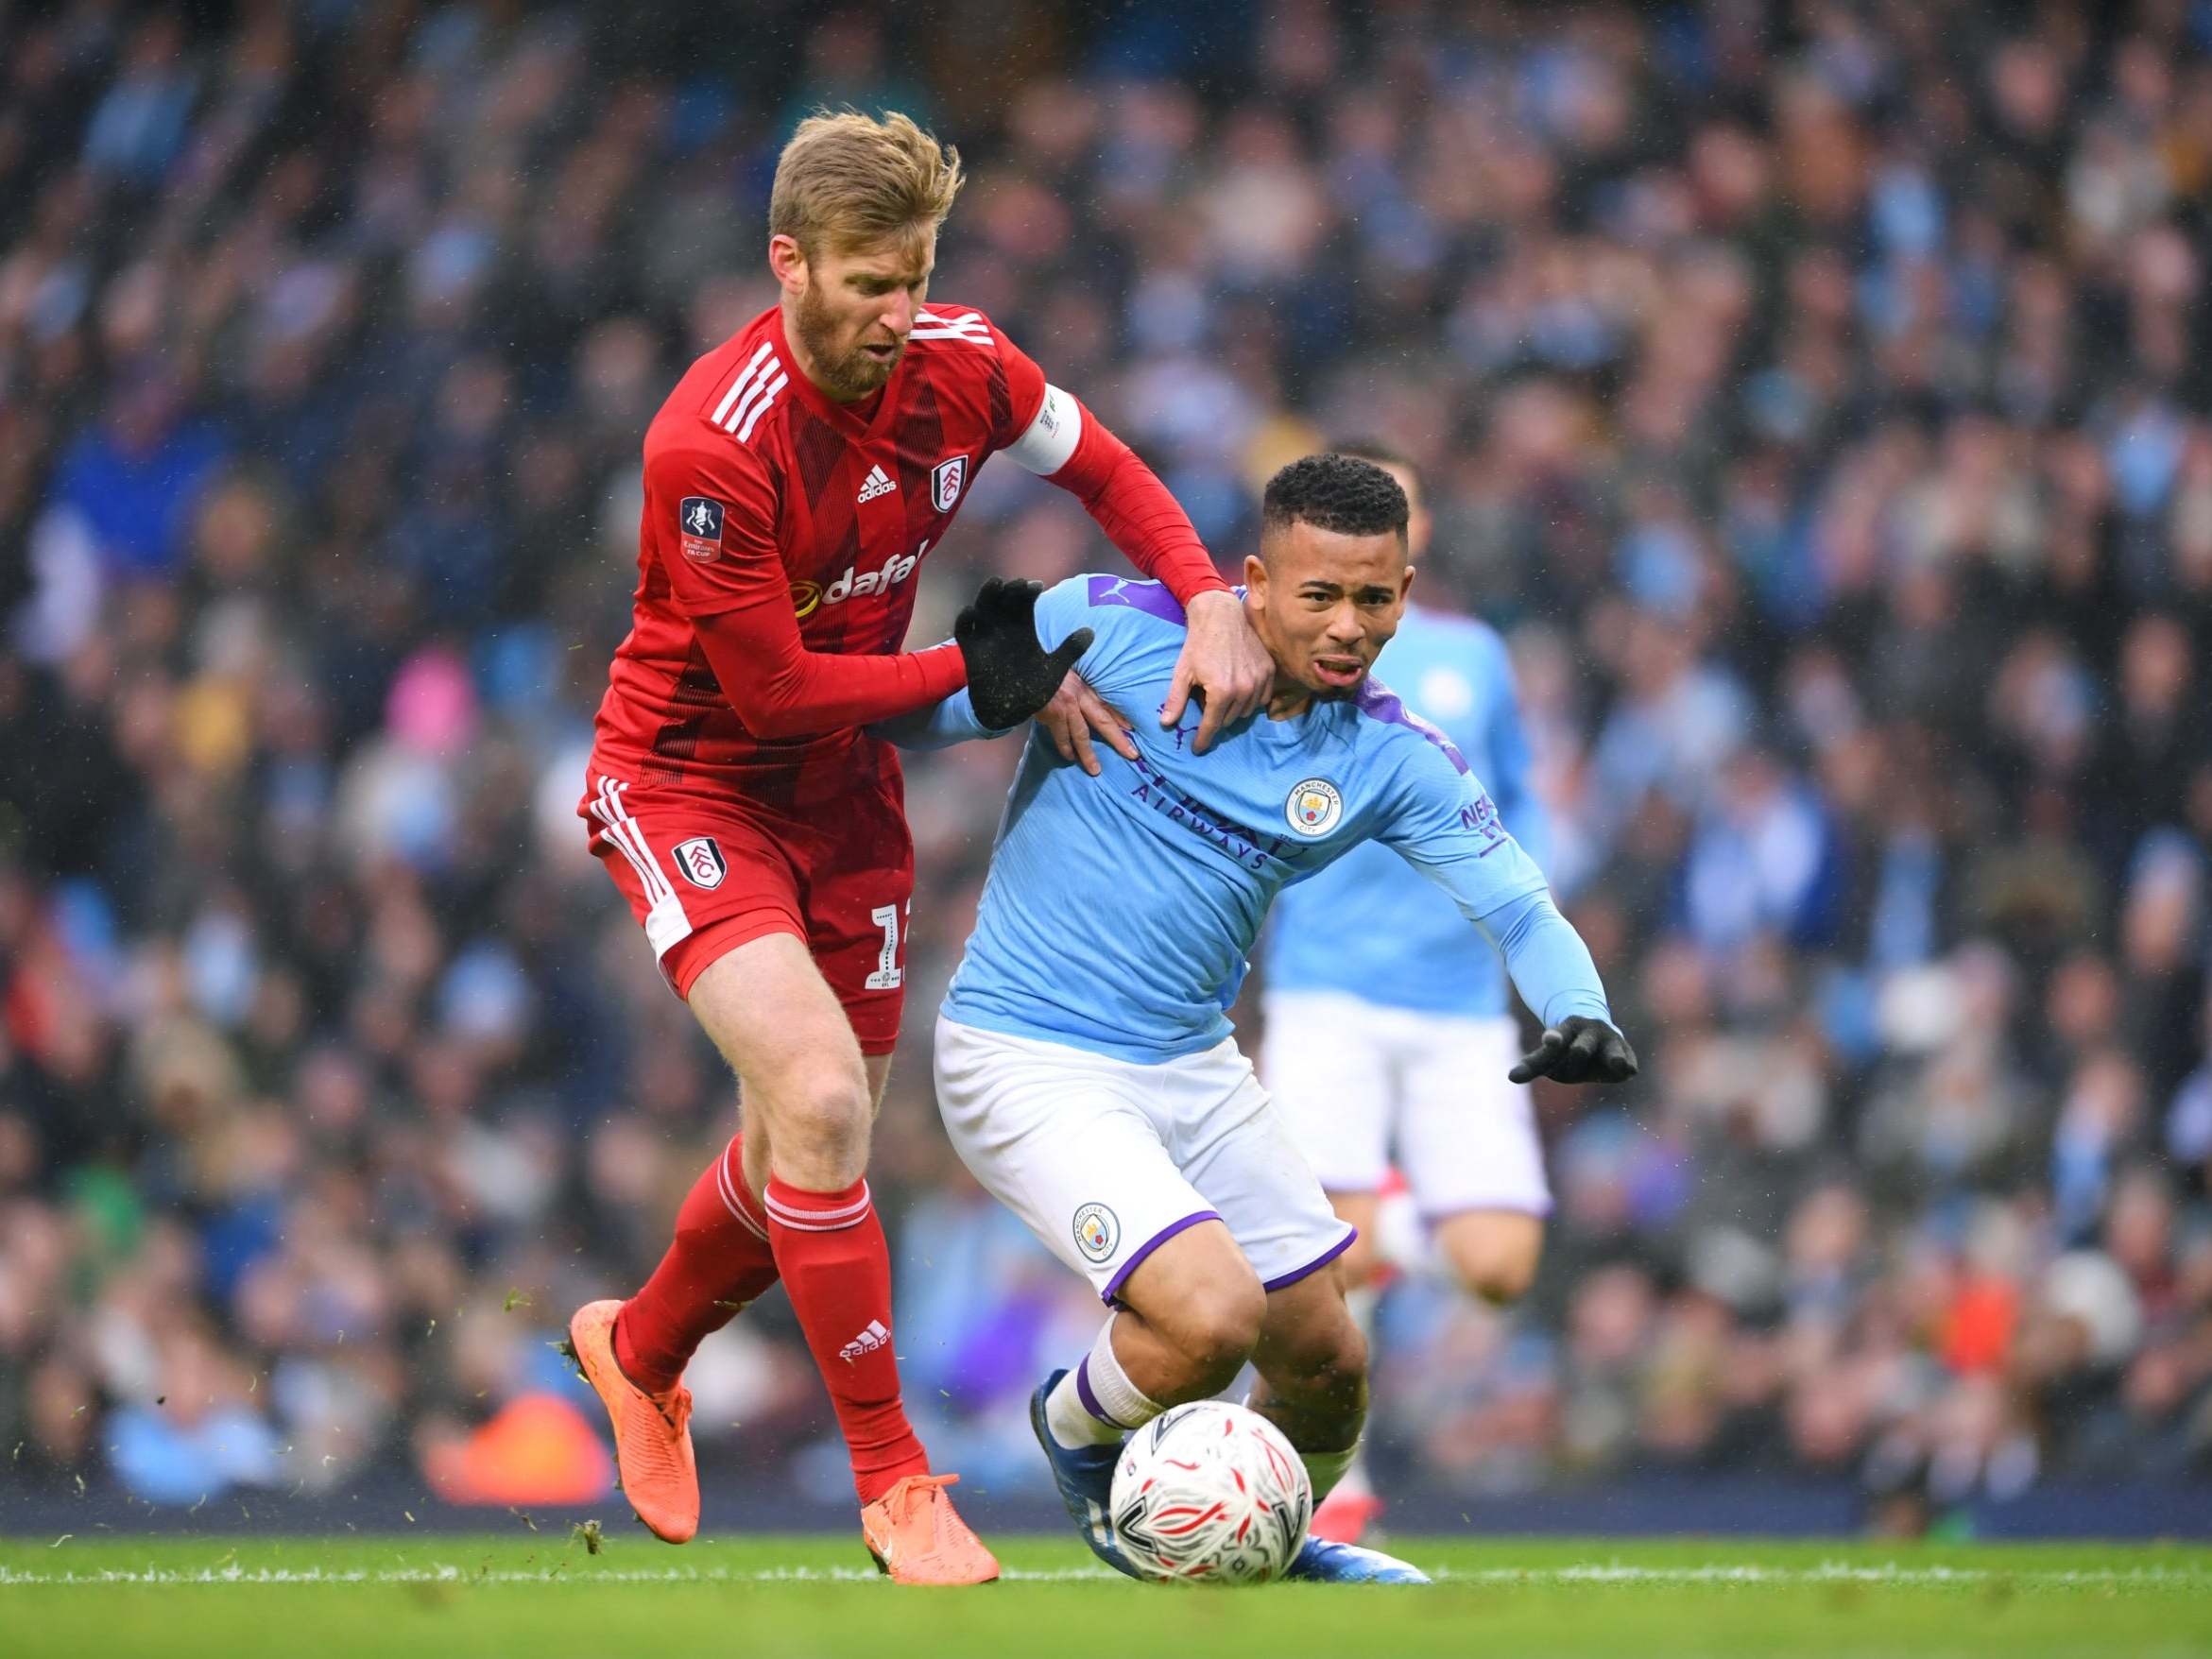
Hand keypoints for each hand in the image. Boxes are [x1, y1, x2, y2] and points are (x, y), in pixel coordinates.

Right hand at [957, 578, 1093, 730]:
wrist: (1010, 712)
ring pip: (983, 608)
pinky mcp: (972, 652)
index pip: (1024, 602)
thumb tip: (1091, 632)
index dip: (1028, 591)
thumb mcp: (1054, 668)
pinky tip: (971, 612)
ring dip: (988, 594)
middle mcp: (1004, 629)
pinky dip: (965, 621)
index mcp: (1024, 628)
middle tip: (1020, 584)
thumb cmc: (1032, 688)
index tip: (1037, 586)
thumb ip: (1070, 650)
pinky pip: (964, 632)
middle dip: (1010, 589)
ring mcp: (986, 638)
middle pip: (1004, 600)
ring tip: (996, 583)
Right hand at [1036, 668, 1136, 776]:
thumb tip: (1080, 702)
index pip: (1106, 705)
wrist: (1027, 672)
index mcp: (1084, 687)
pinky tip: (1070, 757)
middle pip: (1103, 721)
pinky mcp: (1053, 717)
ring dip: (1088, 754)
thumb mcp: (1066, 675)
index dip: (1120, 717)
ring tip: (1095, 769)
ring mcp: (1067, 708)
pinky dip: (1065, 749)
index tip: (1132, 728)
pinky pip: (1062, 738)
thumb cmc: (1046, 673)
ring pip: (1081, 736)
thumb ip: (1075, 688)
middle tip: (1132, 754)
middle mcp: (1079, 697)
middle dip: (1118, 739)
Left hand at [1163, 589, 1269, 753]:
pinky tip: (1239, 691)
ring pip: (1245, 712)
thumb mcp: (1182, 672)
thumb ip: (1175, 700)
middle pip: (1228, 720)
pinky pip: (1261, 699)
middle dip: (1215, 719)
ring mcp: (1260, 681)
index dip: (1203, 740)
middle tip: (1206, 705)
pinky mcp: (1269, 672)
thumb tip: (1166, 724)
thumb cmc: (1198, 644)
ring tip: (1221, 695)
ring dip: (1232, 710)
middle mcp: (1244, 689)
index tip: (1197, 749)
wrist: (1221, 616)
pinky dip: (1250, 700)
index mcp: (1221, 691)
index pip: (1212, 726)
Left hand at [1509, 1017, 1638, 1085]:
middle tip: (1578, 1051)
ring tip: (1619, 1064)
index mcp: (1566, 1031)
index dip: (1553, 1039)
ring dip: (1614, 1058)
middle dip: (1579, 1051)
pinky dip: (1627, 1067)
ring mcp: (1611, 1044)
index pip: (1557, 1038)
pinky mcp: (1627, 1058)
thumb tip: (1511, 1077)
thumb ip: (1531, 1066)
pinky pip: (1628, 1066)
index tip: (1550, 1039)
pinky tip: (1627, 1070)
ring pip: (1612, 1053)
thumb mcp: (1548, 1058)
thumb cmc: (1568, 1052)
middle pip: (1581, 1048)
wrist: (1599, 1036)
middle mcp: (1591, 1034)